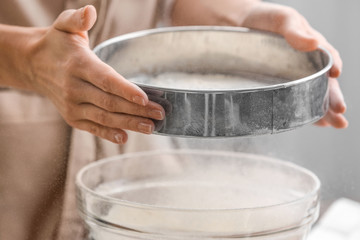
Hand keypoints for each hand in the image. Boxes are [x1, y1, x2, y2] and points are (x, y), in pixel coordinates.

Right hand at [26, 6, 164, 143]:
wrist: (34, 64)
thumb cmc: (57, 44)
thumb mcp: (65, 25)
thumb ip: (77, 19)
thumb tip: (90, 11)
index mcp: (78, 65)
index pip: (105, 80)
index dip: (125, 90)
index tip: (145, 98)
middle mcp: (74, 88)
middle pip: (110, 102)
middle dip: (137, 110)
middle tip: (160, 114)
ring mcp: (72, 105)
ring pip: (105, 118)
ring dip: (129, 124)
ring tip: (151, 127)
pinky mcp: (72, 117)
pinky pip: (93, 127)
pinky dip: (109, 134)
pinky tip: (125, 137)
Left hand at [172, 0, 347, 128]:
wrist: (234, 23)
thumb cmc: (261, 19)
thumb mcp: (281, 19)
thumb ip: (295, 30)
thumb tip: (314, 43)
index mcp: (309, 48)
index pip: (327, 66)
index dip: (333, 84)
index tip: (337, 101)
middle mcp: (302, 64)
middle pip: (321, 85)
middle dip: (331, 103)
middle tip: (338, 121)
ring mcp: (287, 75)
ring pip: (306, 94)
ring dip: (318, 110)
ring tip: (328, 124)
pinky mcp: (270, 83)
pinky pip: (286, 97)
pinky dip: (297, 109)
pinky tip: (304, 121)